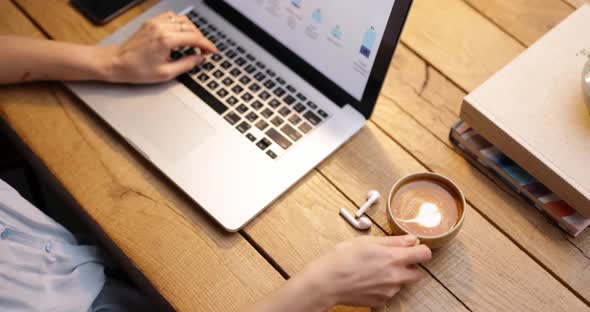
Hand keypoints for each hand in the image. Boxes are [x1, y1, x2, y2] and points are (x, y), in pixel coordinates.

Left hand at [103, 11, 217, 82]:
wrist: (116, 62)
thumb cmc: (137, 70)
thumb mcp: (166, 73)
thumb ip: (186, 64)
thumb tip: (199, 59)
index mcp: (166, 40)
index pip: (194, 38)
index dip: (207, 45)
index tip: (213, 51)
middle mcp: (161, 28)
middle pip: (191, 28)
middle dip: (201, 39)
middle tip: (204, 50)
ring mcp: (156, 23)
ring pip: (182, 20)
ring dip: (192, 30)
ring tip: (194, 42)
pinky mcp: (151, 22)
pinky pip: (171, 17)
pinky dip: (180, 23)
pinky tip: (181, 33)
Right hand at [299, 235, 431, 307]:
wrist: (327, 282)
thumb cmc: (342, 258)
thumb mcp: (367, 241)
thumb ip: (393, 241)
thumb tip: (411, 240)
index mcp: (393, 258)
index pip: (424, 254)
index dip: (421, 250)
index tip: (415, 249)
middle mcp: (395, 276)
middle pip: (418, 273)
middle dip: (410, 266)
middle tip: (393, 260)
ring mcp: (389, 291)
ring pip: (402, 283)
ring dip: (395, 276)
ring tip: (374, 270)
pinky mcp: (381, 301)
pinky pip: (389, 292)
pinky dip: (384, 286)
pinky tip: (368, 280)